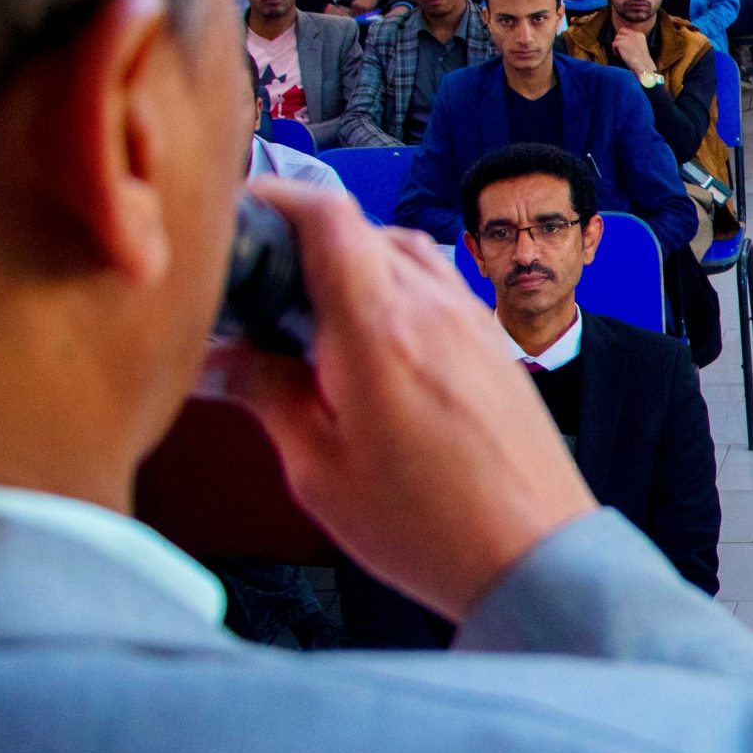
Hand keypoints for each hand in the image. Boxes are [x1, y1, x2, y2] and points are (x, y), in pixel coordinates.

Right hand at [209, 179, 597, 619]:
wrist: (534, 555)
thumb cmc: (431, 527)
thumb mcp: (319, 470)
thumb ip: (266, 398)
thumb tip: (218, 362)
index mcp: (378, 328)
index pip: (326, 215)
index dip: (274, 198)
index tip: (238, 213)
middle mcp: (433, 308)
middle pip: (361, 228)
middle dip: (305, 241)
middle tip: (262, 287)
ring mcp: (473, 322)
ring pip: (405, 253)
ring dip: (356, 263)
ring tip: (316, 317)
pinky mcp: (495, 346)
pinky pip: (440, 287)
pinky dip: (398, 290)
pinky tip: (376, 344)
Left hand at [611, 27, 656, 82]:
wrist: (643, 65)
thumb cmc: (642, 61)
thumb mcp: (640, 47)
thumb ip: (633, 42)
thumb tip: (623, 41)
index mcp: (640, 35)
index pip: (627, 31)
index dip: (624, 38)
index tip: (626, 46)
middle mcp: (633, 34)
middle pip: (621, 32)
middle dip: (619, 39)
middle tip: (621, 48)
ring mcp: (627, 38)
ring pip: (617, 38)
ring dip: (617, 46)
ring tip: (622, 54)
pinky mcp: (621, 43)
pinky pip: (614, 44)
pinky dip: (615, 51)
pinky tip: (620, 56)